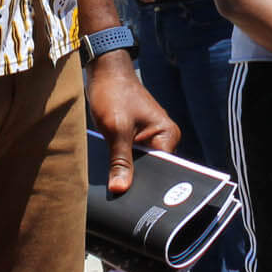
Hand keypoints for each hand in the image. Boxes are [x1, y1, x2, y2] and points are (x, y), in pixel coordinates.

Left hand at [83, 53, 177, 194]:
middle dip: (135, 179)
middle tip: (119, 193)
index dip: (147, 184)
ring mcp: (150, 138)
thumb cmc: (113, 93)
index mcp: (167, 135)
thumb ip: (120, 160)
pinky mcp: (136, 136)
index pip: (163, 170)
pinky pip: (131, 156)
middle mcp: (163, 138)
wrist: (104, 70)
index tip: (134, 200)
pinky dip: (121, 162)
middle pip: (151, 170)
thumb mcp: (116, 129)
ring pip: (139, 164)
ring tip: (114, 183)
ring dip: (126, 170)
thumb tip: (120, 189)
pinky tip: (110, 169)